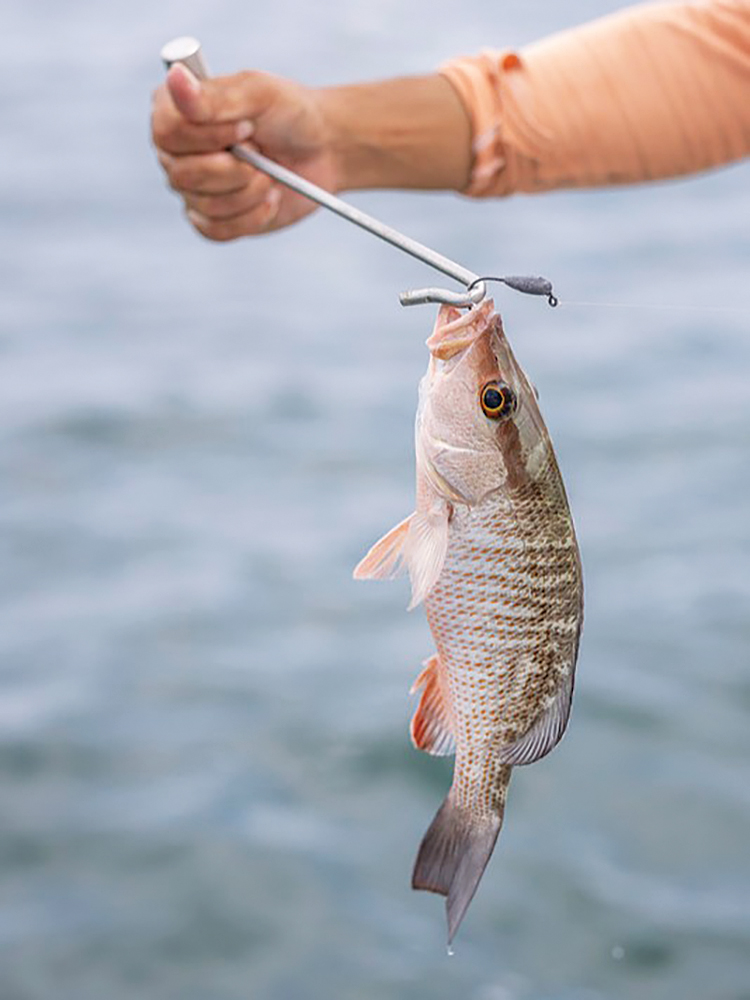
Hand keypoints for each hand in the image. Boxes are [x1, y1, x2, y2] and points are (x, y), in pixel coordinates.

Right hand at [151, 64, 339, 239]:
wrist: (323, 149)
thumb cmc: (288, 113)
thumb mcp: (257, 94)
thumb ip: (215, 96)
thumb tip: (175, 78)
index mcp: (176, 110)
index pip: (166, 132)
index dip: (207, 137)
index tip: (246, 128)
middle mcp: (176, 151)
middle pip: (181, 175)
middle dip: (233, 169)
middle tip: (261, 152)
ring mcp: (192, 188)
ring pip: (205, 204)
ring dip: (248, 191)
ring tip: (269, 173)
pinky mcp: (213, 218)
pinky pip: (217, 230)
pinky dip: (251, 217)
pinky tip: (270, 198)